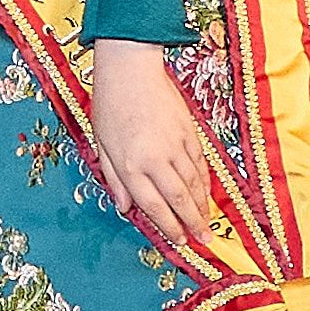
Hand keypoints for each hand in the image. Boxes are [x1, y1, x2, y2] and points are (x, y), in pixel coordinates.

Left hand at [89, 40, 223, 266]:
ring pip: (194, 184)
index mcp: (130, 164)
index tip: (178, 240)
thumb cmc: (110, 105)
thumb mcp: (102, 143)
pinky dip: (206, 183)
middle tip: (203, 240)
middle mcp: (155, 158)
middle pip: (179, 199)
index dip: (168, 226)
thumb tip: (125, 207)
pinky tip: (207, 195)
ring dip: (202, 207)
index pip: (153, 205)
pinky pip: (201, 164)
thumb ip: (114, 178)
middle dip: (192, 223)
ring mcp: (175, 145)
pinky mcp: (190, 132)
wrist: (130, 69)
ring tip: (207, 223)